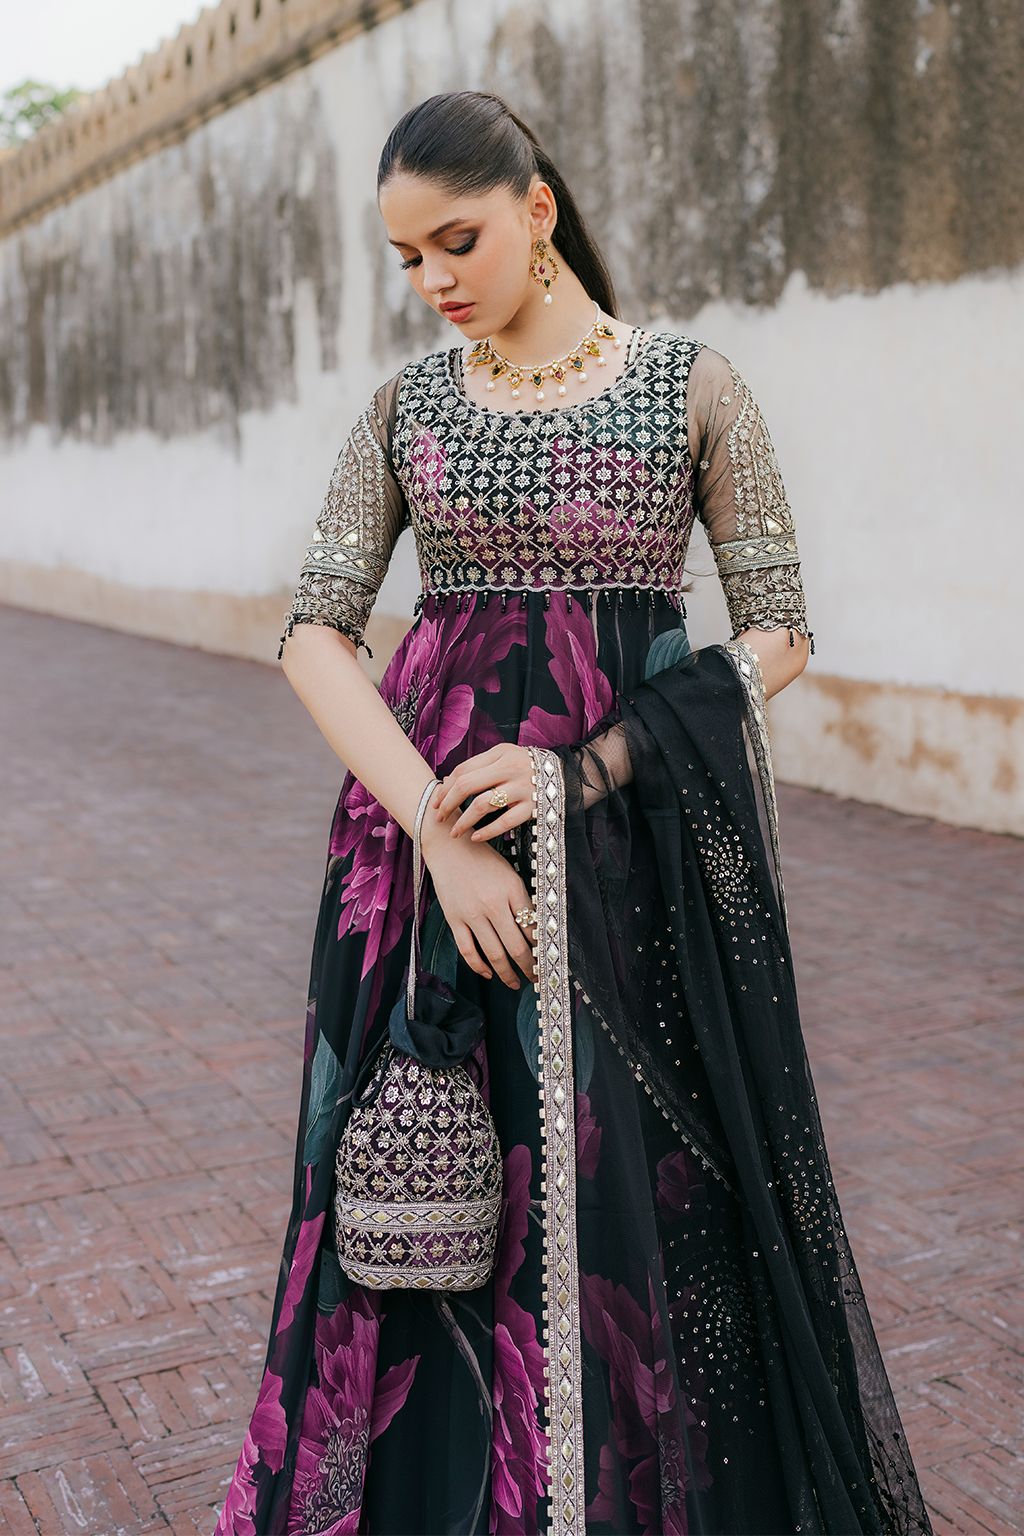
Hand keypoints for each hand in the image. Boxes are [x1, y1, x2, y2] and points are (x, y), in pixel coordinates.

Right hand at [420, 810, 537, 987]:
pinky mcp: (454, 919)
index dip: (541, 948)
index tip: (545, 960)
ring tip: (516, 983)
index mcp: (512, 890)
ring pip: (494, 954)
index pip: (532, 928)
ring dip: (507, 973)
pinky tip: (489, 973)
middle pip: (516, 946)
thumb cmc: (484, 860)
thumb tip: (534, 930)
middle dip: (529, 967)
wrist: (450, 848)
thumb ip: (521, 900)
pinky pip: (468, 950)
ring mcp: (472, 914)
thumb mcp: (510, 874)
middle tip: (536, 978)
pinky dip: (479, 966)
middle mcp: (493, 904)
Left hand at [431, 744, 535, 843]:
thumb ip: (481, 766)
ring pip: (483, 804)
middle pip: (467, 785)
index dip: (445, 788)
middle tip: (439, 818)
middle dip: (447, 804)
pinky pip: (505, 822)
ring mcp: (523, 788)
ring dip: (464, 820)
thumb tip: (447, 783)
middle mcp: (510, 768)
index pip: (463, 769)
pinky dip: (487, 831)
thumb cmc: (527, 767)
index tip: (435, 802)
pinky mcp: (533, 807)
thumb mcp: (506, 756)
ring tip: (454, 832)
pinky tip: (475, 837)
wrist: (567, 773)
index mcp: (501, 753)